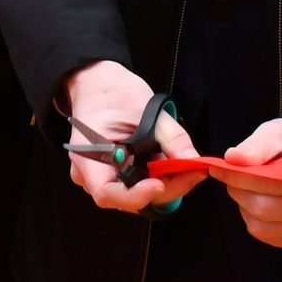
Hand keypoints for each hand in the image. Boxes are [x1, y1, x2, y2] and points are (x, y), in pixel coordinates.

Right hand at [60, 61, 203, 213]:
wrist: (96, 82)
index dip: (137, 196)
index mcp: (89, 155)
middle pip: (125, 198)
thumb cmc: (111, 92)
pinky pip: (132, 185)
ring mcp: (98, 175)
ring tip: (180, 165)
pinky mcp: (110, 174)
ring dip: (161, 184)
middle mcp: (89, 172)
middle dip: (162, 189)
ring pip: (132, 194)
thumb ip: (172, 138)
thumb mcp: (146, 109)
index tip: (161, 183)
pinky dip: (154, 178)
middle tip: (190, 172)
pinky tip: (167, 164)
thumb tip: (192, 162)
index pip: (108, 194)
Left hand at [213, 117, 281, 249]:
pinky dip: (253, 219)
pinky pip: (264, 235)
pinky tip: (261, 200)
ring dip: (244, 206)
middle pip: (263, 209)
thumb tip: (233, 158)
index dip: (239, 176)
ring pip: (260, 226)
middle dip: (239, 191)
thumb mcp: (278, 132)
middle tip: (230, 176)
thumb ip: (257, 145)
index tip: (219, 168)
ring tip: (249, 187)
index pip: (270, 184)